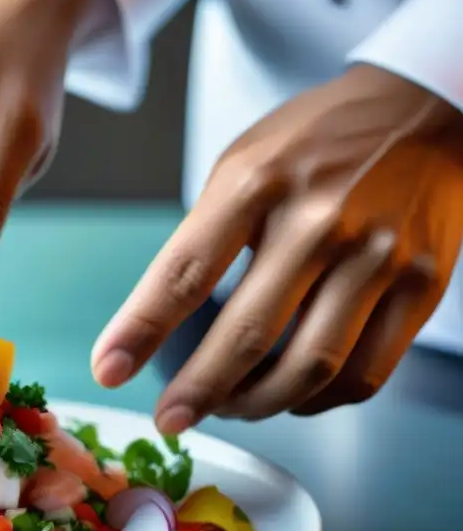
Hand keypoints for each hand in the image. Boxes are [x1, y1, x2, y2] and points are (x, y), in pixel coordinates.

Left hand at [92, 64, 462, 432]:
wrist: (421, 109)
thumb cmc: (312, 145)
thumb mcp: (241, 167)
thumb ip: (205, 239)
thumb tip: (162, 326)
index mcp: (256, 184)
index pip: (185, 273)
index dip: (140, 331)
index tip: (108, 371)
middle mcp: (318, 221)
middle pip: (248, 335)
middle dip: (198, 392)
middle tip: (170, 421)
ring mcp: (377, 255)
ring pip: (309, 366)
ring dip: (258, 405)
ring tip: (230, 408)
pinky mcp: (422, 285)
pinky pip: (365, 373)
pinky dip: (318, 400)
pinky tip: (291, 396)